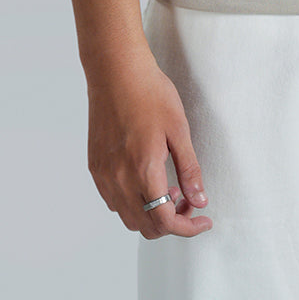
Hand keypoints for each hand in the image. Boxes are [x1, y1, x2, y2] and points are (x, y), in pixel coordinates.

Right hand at [86, 45, 212, 238]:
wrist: (116, 71)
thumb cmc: (150, 93)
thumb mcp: (179, 129)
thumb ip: (189, 169)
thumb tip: (200, 200)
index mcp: (143, 171)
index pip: (164, 221)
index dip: (187, 228)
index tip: (203, 220)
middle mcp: (118, 180)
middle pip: (145, 226)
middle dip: (171, 221)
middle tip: (189, 199)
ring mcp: (103, 175)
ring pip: (128, 217)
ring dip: (151, 214)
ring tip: (169, 187)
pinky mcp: (95, 167)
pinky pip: (113, 201)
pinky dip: (133, 202)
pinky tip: (147, 179)